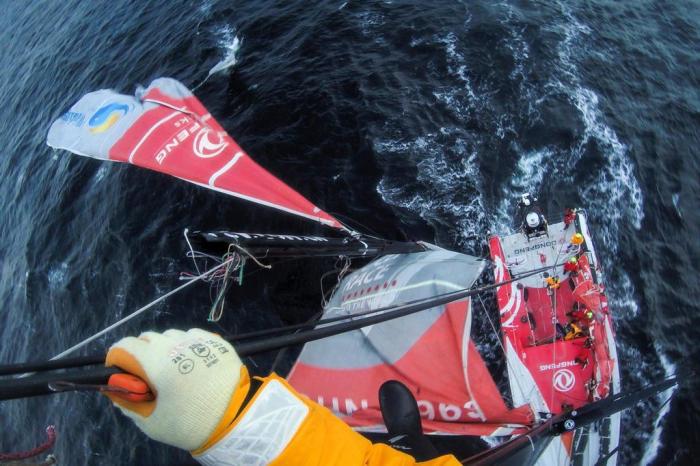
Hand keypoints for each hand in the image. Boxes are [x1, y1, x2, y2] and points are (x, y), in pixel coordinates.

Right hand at [105, 329, 242, 450]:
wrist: (236, 419)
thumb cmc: (190, 423)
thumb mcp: (152, 422)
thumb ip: (128, 403)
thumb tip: (114, 390)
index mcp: (157, 361)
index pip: (125, 346)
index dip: (118, 358)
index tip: (121, 372)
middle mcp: (176, 344)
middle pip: (148, 338)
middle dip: (141, 354)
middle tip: (148, 377)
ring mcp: (198, 340)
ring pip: (171, 335)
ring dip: (165, 348)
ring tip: (174, 371)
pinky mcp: (217, 341)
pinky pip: (193, 336)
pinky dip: (187, 346)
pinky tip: (193, 365)